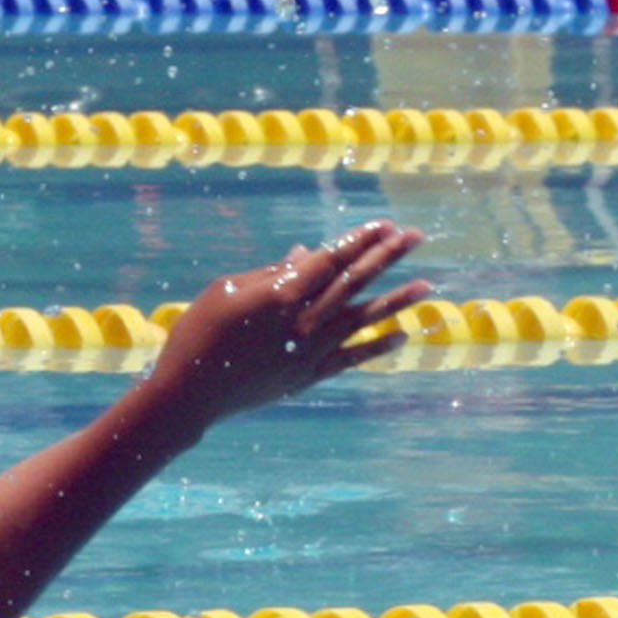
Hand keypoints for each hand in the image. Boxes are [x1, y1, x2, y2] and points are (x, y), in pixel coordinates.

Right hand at [126, 223, 432, 435]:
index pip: (331, 258)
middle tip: (417, 236)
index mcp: (283, 293)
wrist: (189, 394)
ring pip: (362, 319)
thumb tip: (306, 254)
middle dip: (388, 255)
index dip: (360, 239)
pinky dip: (378, 347)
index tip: (385, 224)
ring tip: (427, 284)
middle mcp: (304, 321)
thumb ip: (273, 273)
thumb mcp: (230, 290)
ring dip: (397, 300)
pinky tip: (404, 334)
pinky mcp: (307, 377)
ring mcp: (310, 352)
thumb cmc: (200, 333)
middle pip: (354, 281)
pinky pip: (352, 359)